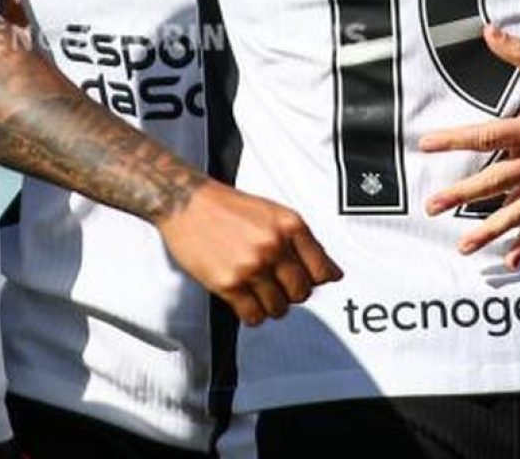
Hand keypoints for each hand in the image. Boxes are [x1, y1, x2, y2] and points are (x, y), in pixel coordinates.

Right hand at [157, 181, 342, 325]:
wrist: (186, 203)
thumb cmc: (229, 207)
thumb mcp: (273, 213)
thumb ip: (302, 241)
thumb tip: (332, 274)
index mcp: (289, 225)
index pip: (322, 271)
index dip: (316, 281)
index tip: (308, 282)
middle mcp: (273, 245)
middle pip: (302, 293)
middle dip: (292, 294)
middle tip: (277, 285)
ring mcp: (251, 266)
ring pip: (279, 308)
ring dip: (271, 305)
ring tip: (258, 291)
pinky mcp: (229, 283)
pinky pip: (253, 316)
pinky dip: (252, 315)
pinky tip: (245, 300)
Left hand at [420, 26, 519, 267]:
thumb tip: (486, 31)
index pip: (488, 135)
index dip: (455, 140)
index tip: (425, 144)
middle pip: (496, 181)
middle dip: (462, 194)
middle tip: (432, 205)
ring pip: (518, 210)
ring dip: (489, 229)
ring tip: (463, 247)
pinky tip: (512, 261)